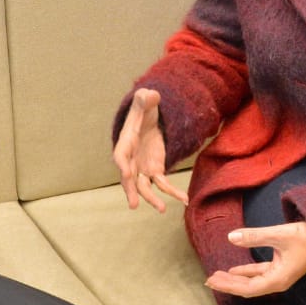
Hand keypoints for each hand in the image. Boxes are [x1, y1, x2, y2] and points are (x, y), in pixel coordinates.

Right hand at [112, 88, 185, 212]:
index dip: (123, 166)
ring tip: (162, 209)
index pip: (121, 156)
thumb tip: (149, 95)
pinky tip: (184, 200)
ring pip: (145, 187)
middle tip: (133, 205)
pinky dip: (172, 192)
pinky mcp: (155, 169)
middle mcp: (131, 159)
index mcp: (126, 142)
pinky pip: (163, 184)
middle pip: (129, 178)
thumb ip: (145, 99)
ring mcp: (142, 167)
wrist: (149, 116)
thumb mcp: (145, 100)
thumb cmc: (144, 107)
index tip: (127, 174)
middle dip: (131, 191)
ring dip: (152, 198)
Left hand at [204, 222, 305, 297]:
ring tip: (216, 276)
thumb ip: (254, 236)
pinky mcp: (279, 268)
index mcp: (278, 279)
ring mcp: (278, 276)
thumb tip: (231, 237)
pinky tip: (232, 271)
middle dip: (228, 285)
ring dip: (234, 279)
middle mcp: (277, 281)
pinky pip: (258, 274)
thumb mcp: (278, 234)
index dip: (229, 286)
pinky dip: (244, 272)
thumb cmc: (305, 237)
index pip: (248, 288)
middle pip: (247, 288)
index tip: (213, 282)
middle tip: (208, 281)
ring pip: (251, 282)